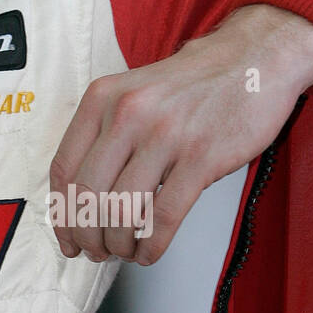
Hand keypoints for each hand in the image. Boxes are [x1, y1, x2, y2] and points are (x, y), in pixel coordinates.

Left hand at [48, 5, 312, 264]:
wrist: (251, 59)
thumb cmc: (190, 84)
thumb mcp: (133, 93)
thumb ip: (105, 134)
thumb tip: (82, 198)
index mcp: (102, 98)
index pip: (64, 168)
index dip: (61, 214)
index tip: (67, 238)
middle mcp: (127, 114)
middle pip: (88, 195)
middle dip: (87, 235)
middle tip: (95, 253)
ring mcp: (165, 135)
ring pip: (122, 210)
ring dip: (118, 244)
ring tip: (124, 252)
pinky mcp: (201, 156)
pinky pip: (164, 216)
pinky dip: (151, 245)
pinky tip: (149, 252)